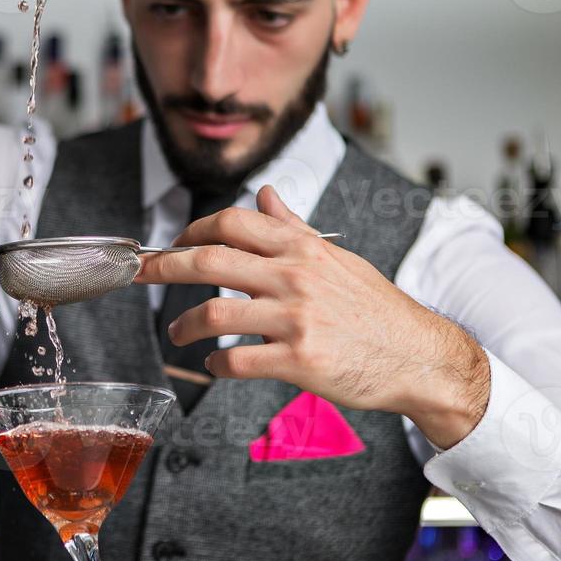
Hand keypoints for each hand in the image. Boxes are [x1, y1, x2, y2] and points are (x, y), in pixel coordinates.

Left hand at [134, 185, 490, 447]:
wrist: (420, 357)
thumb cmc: (377, 309)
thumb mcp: (338, 258)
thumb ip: (294, 228)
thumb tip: (265, 193)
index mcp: (302, 248)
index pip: (232, 223)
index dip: (191, 231)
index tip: (172, 244)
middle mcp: (296, 277)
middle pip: (208, 261)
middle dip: (163, 266)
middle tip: (140, 275)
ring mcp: (296, 319)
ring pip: (214, 314)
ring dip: (183, 325)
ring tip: (178, 333)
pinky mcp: (299, 361)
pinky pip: (237, 361)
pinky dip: (215, 366)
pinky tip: (215, 367)